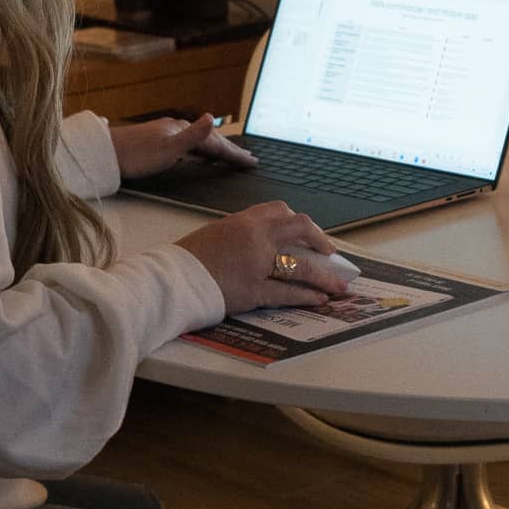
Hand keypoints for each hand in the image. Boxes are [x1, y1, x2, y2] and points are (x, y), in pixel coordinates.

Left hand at [112, 114, 257, 179]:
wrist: (106, 153)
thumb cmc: (135, 155)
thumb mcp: (167, 149)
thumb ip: (192, 136)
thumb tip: (212, 118)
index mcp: (182, 131)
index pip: (215, 144)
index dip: (234, 154)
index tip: (251, 161)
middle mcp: (177, 129)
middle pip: (210, 140)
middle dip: (230, 150)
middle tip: (249, 159)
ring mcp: (168, 134)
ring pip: (200, 143)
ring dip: (217, 150)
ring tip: (232, 156)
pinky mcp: (160, 141)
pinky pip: (190, 146)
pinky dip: (202, 151)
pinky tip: (201, 155)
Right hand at [175, 202, 349, 313]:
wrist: (169, 279)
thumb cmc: (184, 260)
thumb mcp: (213, 235)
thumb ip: (237, 235)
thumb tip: (256, 245)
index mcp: (242, 221)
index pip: (278, 210)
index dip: (297, 221)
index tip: (307, 231)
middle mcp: (254, 237)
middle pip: (298, 228)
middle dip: (319, 240)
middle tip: (330, 253)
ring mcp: (256, 264)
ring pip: (300, 266)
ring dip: (324, 275)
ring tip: (339, 284)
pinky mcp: (253, 290)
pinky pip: (288, 292)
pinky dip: (308, 295)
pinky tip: (320, 298)